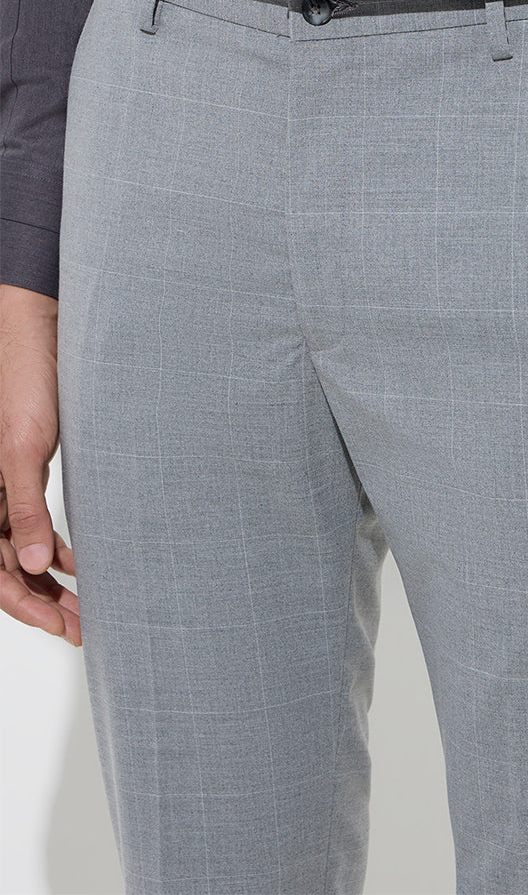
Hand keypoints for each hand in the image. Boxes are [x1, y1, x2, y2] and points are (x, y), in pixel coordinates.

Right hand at [0, 284, 80, 645]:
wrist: (41, 335)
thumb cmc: (25, 381)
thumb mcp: (22, 448)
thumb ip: (23, 507)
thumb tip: (35, 563)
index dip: (23, 602)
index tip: (59, 624)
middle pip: (8, 567)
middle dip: (43, 600)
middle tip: (82, 626)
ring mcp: (5, 486)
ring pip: (24, 549)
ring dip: (53, 579)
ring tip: (87, 605)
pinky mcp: (26, 471)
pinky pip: (35, 523)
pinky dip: (58, 546)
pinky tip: (82, 561)